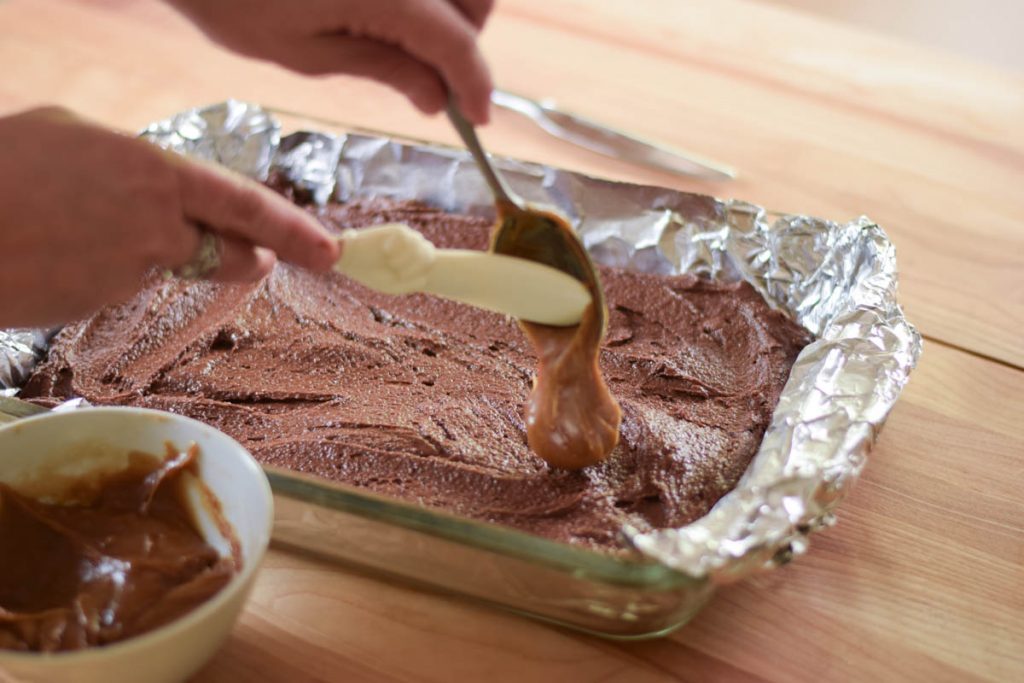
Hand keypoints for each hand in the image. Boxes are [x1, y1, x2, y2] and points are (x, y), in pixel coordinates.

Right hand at [0, 107, 339, 327]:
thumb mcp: (69, 135)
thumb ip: (130, 163)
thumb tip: (162, 186)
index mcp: (153, 168)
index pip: (243, 204)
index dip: (292, 228)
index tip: (329, 249)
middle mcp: (155, 220)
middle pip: (229, 250)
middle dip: (254, 257)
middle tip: (270, 260)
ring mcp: (130, 266)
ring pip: (168, 266)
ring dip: (149, 255)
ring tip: (86, 229)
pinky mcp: (103, 299)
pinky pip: (122, 282)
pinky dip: (105, 269)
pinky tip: (60, 250)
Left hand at [164, 0, 494, 123]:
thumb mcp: (305, 52)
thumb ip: (383, 68)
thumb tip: (437, 100)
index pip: (457, 45)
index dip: (476, 87)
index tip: (478, 119)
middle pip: (477, 4)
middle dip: (467, 45)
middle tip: (434, 80)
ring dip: (454, 13)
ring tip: (410, 40)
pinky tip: (395, 10)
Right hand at [334, 223, 435, 294]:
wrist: (350, 261)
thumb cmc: (371, 274)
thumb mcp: (393, 286)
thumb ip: (411, 284)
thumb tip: (426, 279)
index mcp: (415, 261)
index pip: (431, 259)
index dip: (422, 270)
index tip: (403, 276)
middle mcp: (412, 248)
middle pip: (429, 252)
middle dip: (416, 265)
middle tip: (397, 271)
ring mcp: (404, 238)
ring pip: (420, 243)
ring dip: (407, 256)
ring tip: (391, 262)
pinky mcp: (394, 230)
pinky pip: (406, 234)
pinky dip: (397, 245)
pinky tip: (385, 251)